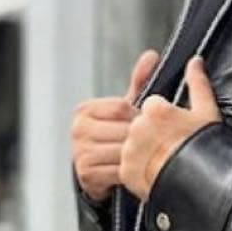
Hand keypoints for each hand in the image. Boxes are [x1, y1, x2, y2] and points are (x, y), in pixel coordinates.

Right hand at [70, 49, 160, 202]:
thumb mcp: (125, 111)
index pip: (122, 107)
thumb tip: (151, 55)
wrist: (99, 174)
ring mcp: (80, 152)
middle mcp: (78, 129)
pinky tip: (136, 173)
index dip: (139, 118)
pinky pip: (119, 172)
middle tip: (152, 146)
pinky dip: (132, 174)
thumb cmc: (115, 138)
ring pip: (123, 152)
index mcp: (86, 110)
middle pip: (124, 131)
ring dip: (139, 158)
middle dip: (141, 140)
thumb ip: (138, 84)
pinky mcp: (87, 174)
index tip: (146, 127)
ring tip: (145, 159)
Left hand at [119, 55, 221, 202]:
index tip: (179, 135)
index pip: (153, 111)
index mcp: (155, 109)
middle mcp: (138, 127)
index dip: (167, 124)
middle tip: (175, 152)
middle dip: (155, 139)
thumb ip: (198, 84)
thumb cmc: (208, 149)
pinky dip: (141, 174)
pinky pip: (129, 170)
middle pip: (142, 130)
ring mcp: (131, 150)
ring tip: (168, 166)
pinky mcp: (126, 172)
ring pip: (134, 149)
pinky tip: (158, 175)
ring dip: (146, 156)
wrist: (205, 184)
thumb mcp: (207, 112)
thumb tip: (195, 62)